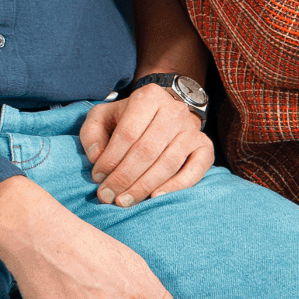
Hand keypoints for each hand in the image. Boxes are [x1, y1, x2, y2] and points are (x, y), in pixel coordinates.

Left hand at [76, 81, 214, 207]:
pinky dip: (176, 186)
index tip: (97, 177)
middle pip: (147, 150)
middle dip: (124, 177)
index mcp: (147, 97)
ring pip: (168, 162)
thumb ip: (92, 133)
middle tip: (108, 196)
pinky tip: (156, 197)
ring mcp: (192, 129)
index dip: (110, 159)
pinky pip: (195, 170)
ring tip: (125, 201)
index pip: (127, 133)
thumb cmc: (129, 118)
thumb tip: (96, 157)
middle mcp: (174, 111)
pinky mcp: (205, 147)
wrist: (165, 111)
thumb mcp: (104, 116)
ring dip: (144, 186)